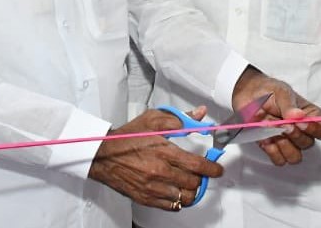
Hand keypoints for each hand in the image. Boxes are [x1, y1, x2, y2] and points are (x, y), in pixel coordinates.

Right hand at [88, 107, 222, 211]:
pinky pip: (171, 206)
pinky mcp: (146, 198)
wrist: (103, 155)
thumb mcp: (153, 120)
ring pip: (184, 197)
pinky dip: (178, 200)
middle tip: (200, 173)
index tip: (217, 169)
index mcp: (164, 152)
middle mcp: (160, 172)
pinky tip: (177, 191)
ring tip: (190, 183)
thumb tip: (200, 115)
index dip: (212, 169)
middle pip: (194, 183)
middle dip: (202, 178)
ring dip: (191, 191)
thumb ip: (180, 119)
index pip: (197, 165)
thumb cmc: (127, 138)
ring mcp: (152, 187)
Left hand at [232, 67, 320, 165]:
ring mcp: (287, 141)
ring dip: (285, 146)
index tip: (300, 123)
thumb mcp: (281, 92)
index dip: (314, 130)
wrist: (247, 95)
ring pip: (295, 157)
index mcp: (309, 115)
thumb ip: (289, 105)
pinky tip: (266, 140)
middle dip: (295, 136)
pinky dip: (272, 152)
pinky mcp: (273, 148)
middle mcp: (301, 131)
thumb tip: (298, 116)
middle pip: (308, 144)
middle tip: (282, 124)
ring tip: (274, 133)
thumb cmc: (268, 90)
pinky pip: (279, 160)